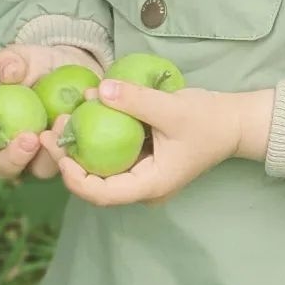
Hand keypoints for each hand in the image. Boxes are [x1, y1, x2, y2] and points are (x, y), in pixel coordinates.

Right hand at [0, 43, 103, 183]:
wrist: (76, 73)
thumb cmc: (40, 66)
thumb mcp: (26, 57)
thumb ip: (12, 61)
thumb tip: (8, 72)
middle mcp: (9, 147)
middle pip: (2, 166)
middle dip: (13, 156)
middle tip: (28, 138)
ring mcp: (38, 158)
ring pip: (38, 169)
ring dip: (48, 153)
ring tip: (60, 124)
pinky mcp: (65, 158)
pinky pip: (69, 160)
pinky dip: (73, 143)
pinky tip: (77, 120)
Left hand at [40, 79, 250, 206]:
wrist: (234, 122)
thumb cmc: (209, 120)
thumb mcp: (172, 108)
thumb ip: (136, 100)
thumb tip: (98, 90)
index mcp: (150, 185)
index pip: (102, 194)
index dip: (75, 178)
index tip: (59, 151)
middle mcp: (142, 186)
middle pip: (95, 182)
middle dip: (69, 157)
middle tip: (50, 128)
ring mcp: (142, 174)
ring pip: (101, 168)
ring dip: (79, 146)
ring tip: (62, 118)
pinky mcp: (142, 159)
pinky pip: (112, 154)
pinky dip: (96, 137)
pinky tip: (84, 113)